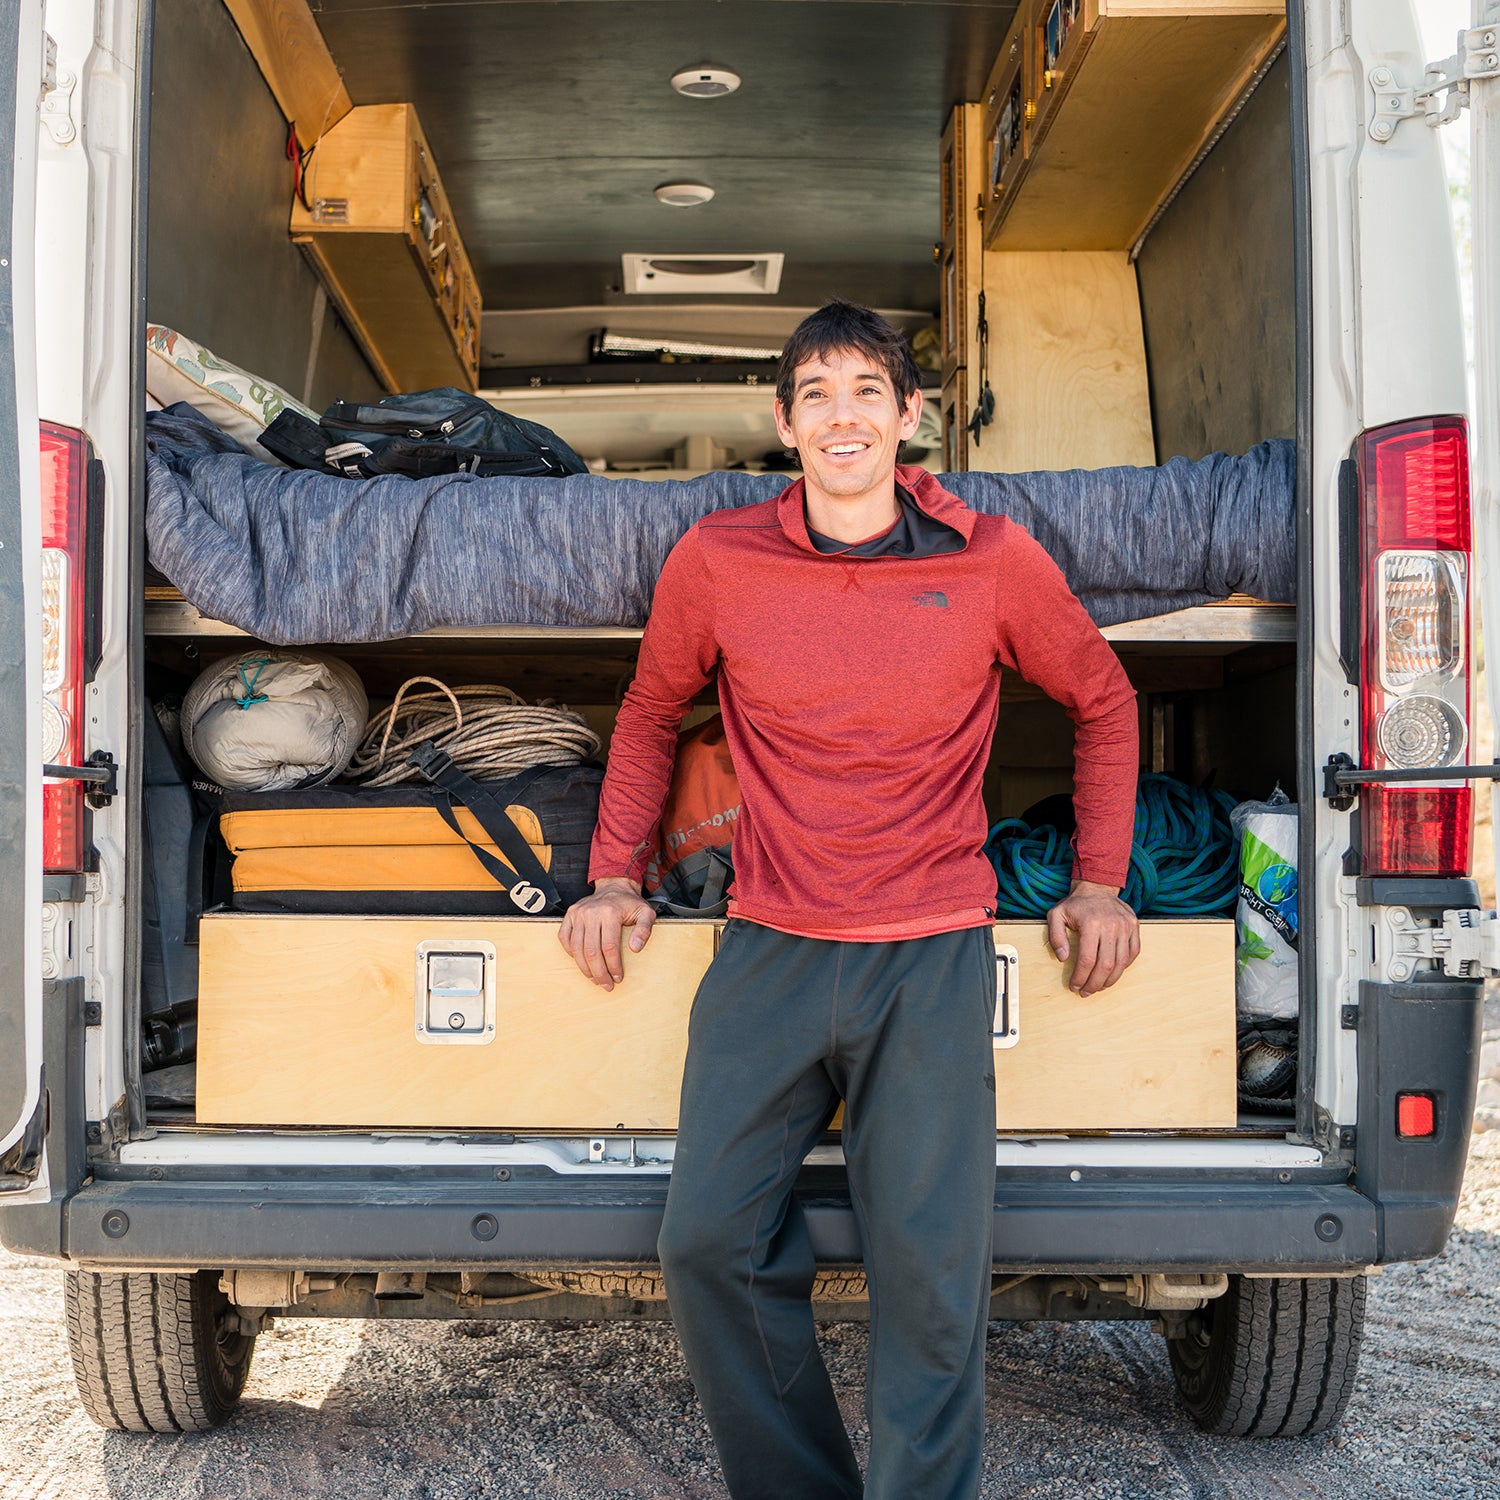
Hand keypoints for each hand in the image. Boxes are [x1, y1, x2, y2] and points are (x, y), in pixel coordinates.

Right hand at [558, 877, 657, 990]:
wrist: (614, 887)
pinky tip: (581, 962)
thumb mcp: (646, 913)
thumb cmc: (629, 903)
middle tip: (606, 985)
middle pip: (591, 951)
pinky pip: (564, 938)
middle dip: (599, 973)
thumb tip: (635, 948)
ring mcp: (578, 914)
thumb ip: (644, 930)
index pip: (609, 947)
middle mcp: (591, 913)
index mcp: (610, 913)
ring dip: (585, 968)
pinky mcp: (570, 915)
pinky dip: (571, 953)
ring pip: (576, 948)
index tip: (618, 977)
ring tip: (594, 978)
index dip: (613, 966)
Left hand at [1045, 879, 1139, 996]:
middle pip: (1106, 965)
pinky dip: (1124, 967)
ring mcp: (1125, 926)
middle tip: (1086, 992)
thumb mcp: (1056, 915)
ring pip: (1121, 963)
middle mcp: (1111, 925)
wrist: (1097, 887)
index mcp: (1091, 923)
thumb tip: (1063, 958)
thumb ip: (1055, 936)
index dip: (1081, 977)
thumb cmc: (1075, 904)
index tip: (1075, 986)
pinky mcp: (1134, 927)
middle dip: (1095, 984)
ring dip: (1110, 980)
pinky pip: (1133, 953)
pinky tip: (1112, 972)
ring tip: (1099, 986)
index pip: (1087, 960)